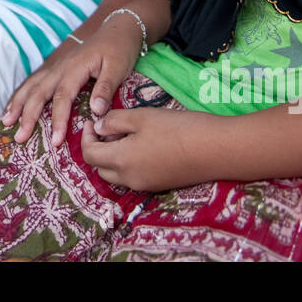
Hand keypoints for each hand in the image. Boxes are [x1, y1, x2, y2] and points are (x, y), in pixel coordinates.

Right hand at [1, 13, 145, 147]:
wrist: (118, 27)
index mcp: (75, 68)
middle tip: (20, 138)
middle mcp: (60, 67)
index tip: (55, 141)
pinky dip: (21, 95)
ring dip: (17, 104)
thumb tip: (95, 112)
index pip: (62, 98)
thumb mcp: (118, 67)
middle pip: (38, 93)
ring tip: (6, 122)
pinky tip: (13, 106)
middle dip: (28, 116)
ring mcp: (56, 67)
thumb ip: (105, 89)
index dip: (57, 120)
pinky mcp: (56, 68)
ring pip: (31, 86)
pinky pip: (34, 82)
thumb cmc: (120, 48)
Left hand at [81, 107, 219, 191]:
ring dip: (113, 156)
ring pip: (116, 174)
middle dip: (97, 148)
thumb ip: (114, 121)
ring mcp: (145, 185)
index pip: (89, 154)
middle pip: (100, 167)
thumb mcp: (142, 116)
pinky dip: (129, 163)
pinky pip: (133, 177)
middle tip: (109, 128)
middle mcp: (129, 179)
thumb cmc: (177, 128)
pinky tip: (144, 145)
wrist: (215, 149)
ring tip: (126, 135)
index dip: (85, 137)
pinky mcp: (159, 185)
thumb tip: (98, 128)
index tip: (92, 121)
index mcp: (121, 161)